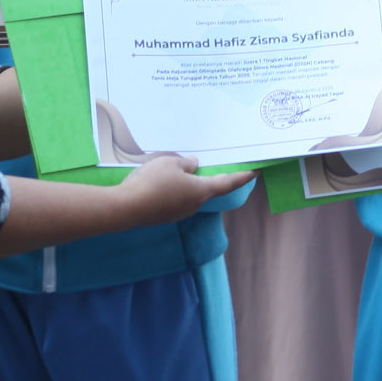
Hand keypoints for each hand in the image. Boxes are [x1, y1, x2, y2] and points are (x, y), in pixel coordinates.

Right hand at [119, 155, 251, 224]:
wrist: (125, 208)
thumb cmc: (152, 182)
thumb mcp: (170, 163)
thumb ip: (185, 163)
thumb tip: (193, 165)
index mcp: (201, 190)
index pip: (228, 183)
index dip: (243, 177)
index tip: (255, 173)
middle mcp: (194, 205)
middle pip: (207, 189)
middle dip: (209, 178)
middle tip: (210, 165)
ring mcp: (179, 213)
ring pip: (189, 194)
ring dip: (187, 184)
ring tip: (174, 170)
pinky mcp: (165, 216)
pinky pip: (175, 200)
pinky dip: (174, 190)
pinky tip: (161, 182)